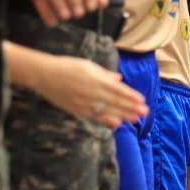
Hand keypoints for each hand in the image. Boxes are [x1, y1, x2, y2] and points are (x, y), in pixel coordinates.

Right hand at [32, 56, 146, 128]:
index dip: (131, 96)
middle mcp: (92, 92)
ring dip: (123, 115)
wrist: (44, 75)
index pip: (118, 90)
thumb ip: (105, 74)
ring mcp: (84, 102)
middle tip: (145, 112)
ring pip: (107, 111)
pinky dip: (106, 120)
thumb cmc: (67, 66)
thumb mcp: (88, 66)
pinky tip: (117, 123)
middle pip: (115, 102)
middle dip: (131, 108)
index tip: (142, 100)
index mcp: (96, 79)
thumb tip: (119, 80)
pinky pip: (94, 116)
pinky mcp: (76, 109)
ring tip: (136, 119)